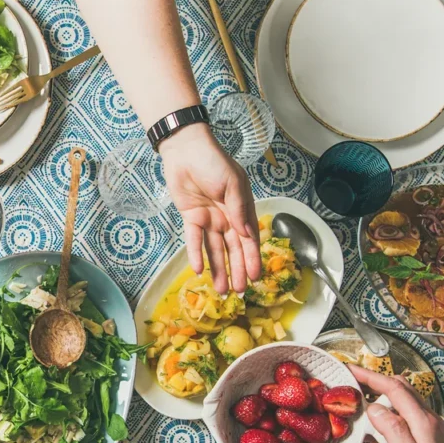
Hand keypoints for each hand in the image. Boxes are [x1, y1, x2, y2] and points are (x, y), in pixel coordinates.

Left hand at [160, 123, 261, 293]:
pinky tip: (198, 271)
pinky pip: (193, 240)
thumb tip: (247, 234)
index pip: (249, 239)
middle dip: (237, 270)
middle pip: (233, 250)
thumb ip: (239, 209)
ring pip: (214, 250)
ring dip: (218, 269)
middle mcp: (227, 218)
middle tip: (240, 292)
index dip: (253, 259)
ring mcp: (208, 219)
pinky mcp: (190, 217)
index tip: (257, 278)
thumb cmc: (214, 161)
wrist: (186, 149)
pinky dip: (195, 254)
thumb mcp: (233, 183)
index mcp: (241, 209)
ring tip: (222, 290)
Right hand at [350, 365, 443, 442]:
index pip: (395, 389)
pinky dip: (385, 407)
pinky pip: (403, 411)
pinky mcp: (424, 433)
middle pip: (400, 387)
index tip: (350, 370)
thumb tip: (375, 409)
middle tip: (350, 381)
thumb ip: (393, 430)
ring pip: (402, 397)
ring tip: (357, 396)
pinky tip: (372, 420)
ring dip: (379, 392)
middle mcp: (428, 419)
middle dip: (374, 379)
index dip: (371, 376)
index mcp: (423, 422)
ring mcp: (427, 425)